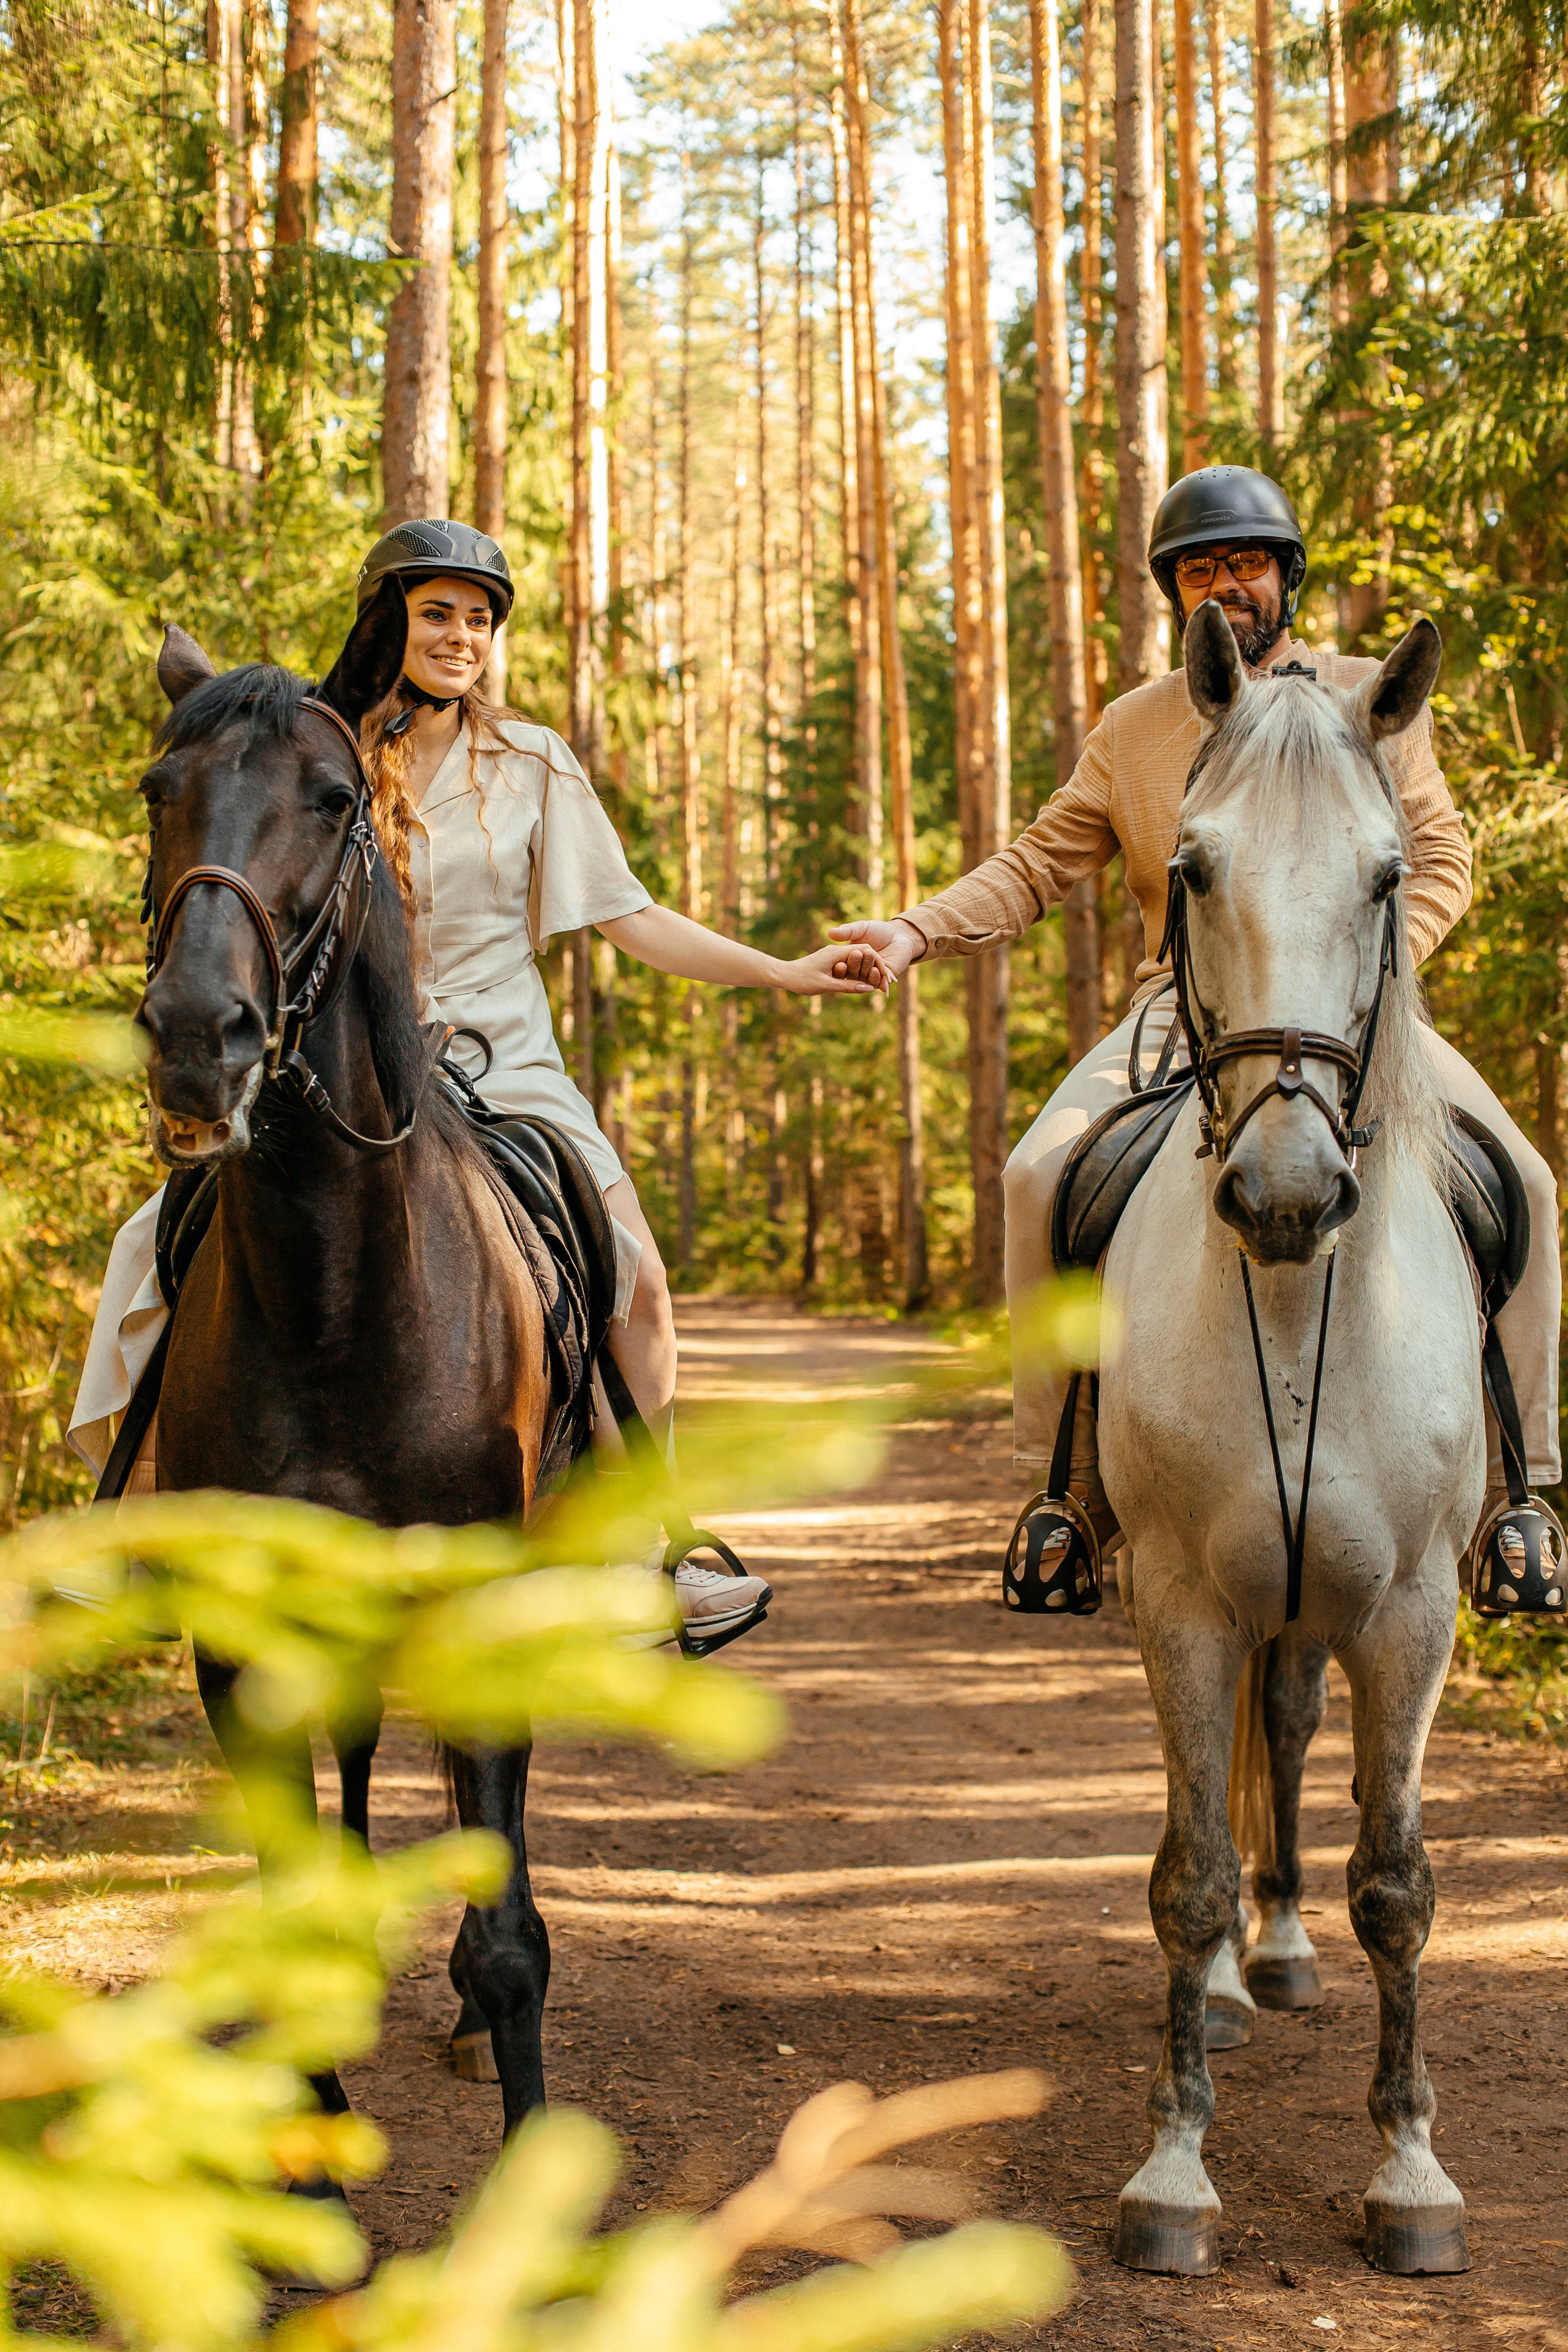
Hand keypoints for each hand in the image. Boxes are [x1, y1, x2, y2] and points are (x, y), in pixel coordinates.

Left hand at [775, 940, 890, 995]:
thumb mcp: (826, 985)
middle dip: (876, 967)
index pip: (865, 952)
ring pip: (856, 961)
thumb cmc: (801, 980)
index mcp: (837, 953)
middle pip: (863, 955)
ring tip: (879, 983)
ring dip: (868, 970)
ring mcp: (833, 956)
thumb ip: (847, 987)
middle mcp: (836, 951)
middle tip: (888, 981)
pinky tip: (863, 983)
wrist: (783, 975)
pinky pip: (849, 966)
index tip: (887, 976)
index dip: (878, 963)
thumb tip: (868, 989)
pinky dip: (858, 973)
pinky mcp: (830, 962)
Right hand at [829, 918, 924, 982]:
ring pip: (864, 978)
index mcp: (849, 959)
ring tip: (870, 961)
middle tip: (857, 954)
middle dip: (855, 964)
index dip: (840, 965)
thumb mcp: (861, 928)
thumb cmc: (878, 930)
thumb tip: (830, 932)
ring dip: (866, 970)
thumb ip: (847, 931)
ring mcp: (870, 975)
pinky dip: (876, 979)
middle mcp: (858, 970)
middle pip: (853, 972)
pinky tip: (877, 971)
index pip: (842, 965)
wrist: (899, 936)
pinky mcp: (882, 980)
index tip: (839, 961)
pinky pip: (877, 983)